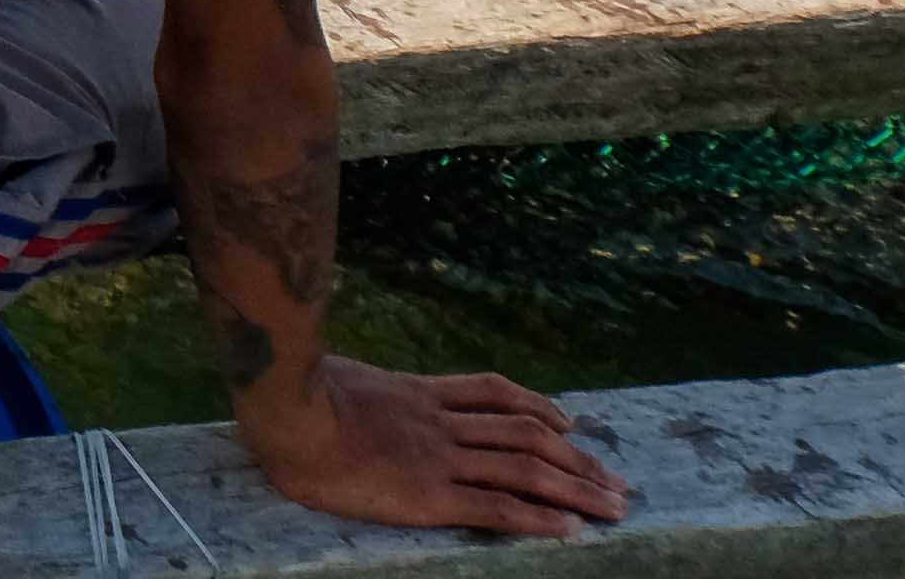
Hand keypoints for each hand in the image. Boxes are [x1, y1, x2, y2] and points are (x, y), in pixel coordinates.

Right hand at [242, 357, 627, 536]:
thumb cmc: (293, 395)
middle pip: (527, 434)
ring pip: (525, 469)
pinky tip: (569, 528)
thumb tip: (353, 389)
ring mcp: (439, 458)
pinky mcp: (430, 496)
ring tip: (614, 506)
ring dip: (576, 487)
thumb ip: (359, 387)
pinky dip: (538, 517)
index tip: (571, 423)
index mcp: (418, 393)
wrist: (287, 413)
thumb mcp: (337, 376)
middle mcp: (440, 424)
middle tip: (617, 480)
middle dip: (579, 458)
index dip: (539, 407)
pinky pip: (496, 505)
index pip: (494, 394)